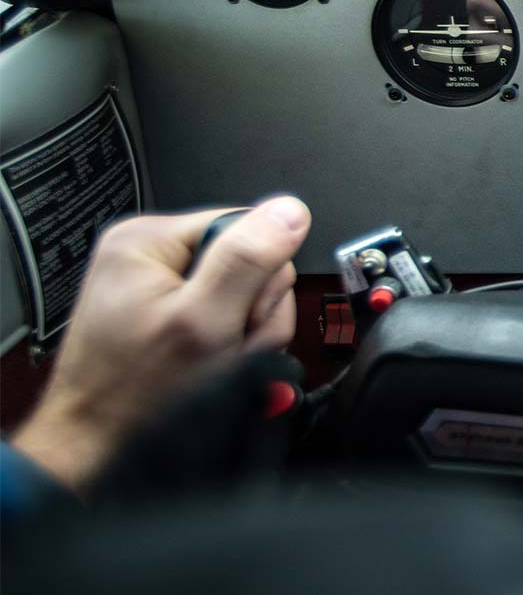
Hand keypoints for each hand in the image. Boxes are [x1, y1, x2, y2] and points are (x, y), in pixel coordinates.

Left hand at [12, 196, 311, 493]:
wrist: (98, 447)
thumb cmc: (134, 394)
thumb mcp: (203, 322)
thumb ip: (246, 261)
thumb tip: (289, 211)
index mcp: (148, 239)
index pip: (249, 226)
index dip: (261, 278)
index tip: (236, 316)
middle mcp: (149, 254)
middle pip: (249, 262)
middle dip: (251, 312)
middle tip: (224, 348)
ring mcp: (156, 285)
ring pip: (242, 293)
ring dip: (243, 335)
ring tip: (214, 362)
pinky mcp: (164, 312)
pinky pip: (223, 313)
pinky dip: (228, 344)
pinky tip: (210, 364)